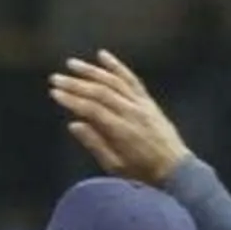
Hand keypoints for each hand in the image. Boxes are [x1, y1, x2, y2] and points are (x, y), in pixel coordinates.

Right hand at [50, 51, 190, 184]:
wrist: (175, 169)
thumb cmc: (142, 173)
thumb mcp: (116, 166)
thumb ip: (95, 144)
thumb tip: (74, 124)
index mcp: (122, 130)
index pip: (92, 109)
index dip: (72, 100)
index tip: (55, 93)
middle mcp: (132, 112)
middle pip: (100, 92)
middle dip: (76, 83)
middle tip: (55, 78)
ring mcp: (141, 104)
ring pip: (114, 81)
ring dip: (91, 71)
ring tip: (72, 64)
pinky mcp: (147, 101)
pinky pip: (131, 79)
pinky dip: (117, 66)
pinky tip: (103, 56)